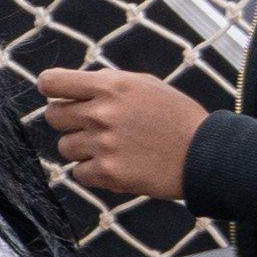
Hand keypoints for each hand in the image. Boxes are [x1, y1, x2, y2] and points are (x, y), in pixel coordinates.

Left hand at [33, 63, 208, 204]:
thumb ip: (107, 83)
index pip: (52, 82)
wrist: (205, 154)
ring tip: (110, 148)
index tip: (55, 94)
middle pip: (53, 116)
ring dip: (82, 149)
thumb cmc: (177, 117)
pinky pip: (79, 174)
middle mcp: (101, 113)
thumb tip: (75, 85)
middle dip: (68, 121)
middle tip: (92, 126)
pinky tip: (116, 165)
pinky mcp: (109, 173)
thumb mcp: (145, 85)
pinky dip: (93, 173)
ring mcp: (103, 144)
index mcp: (109, 86)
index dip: (50, 89)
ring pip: (64, 147)